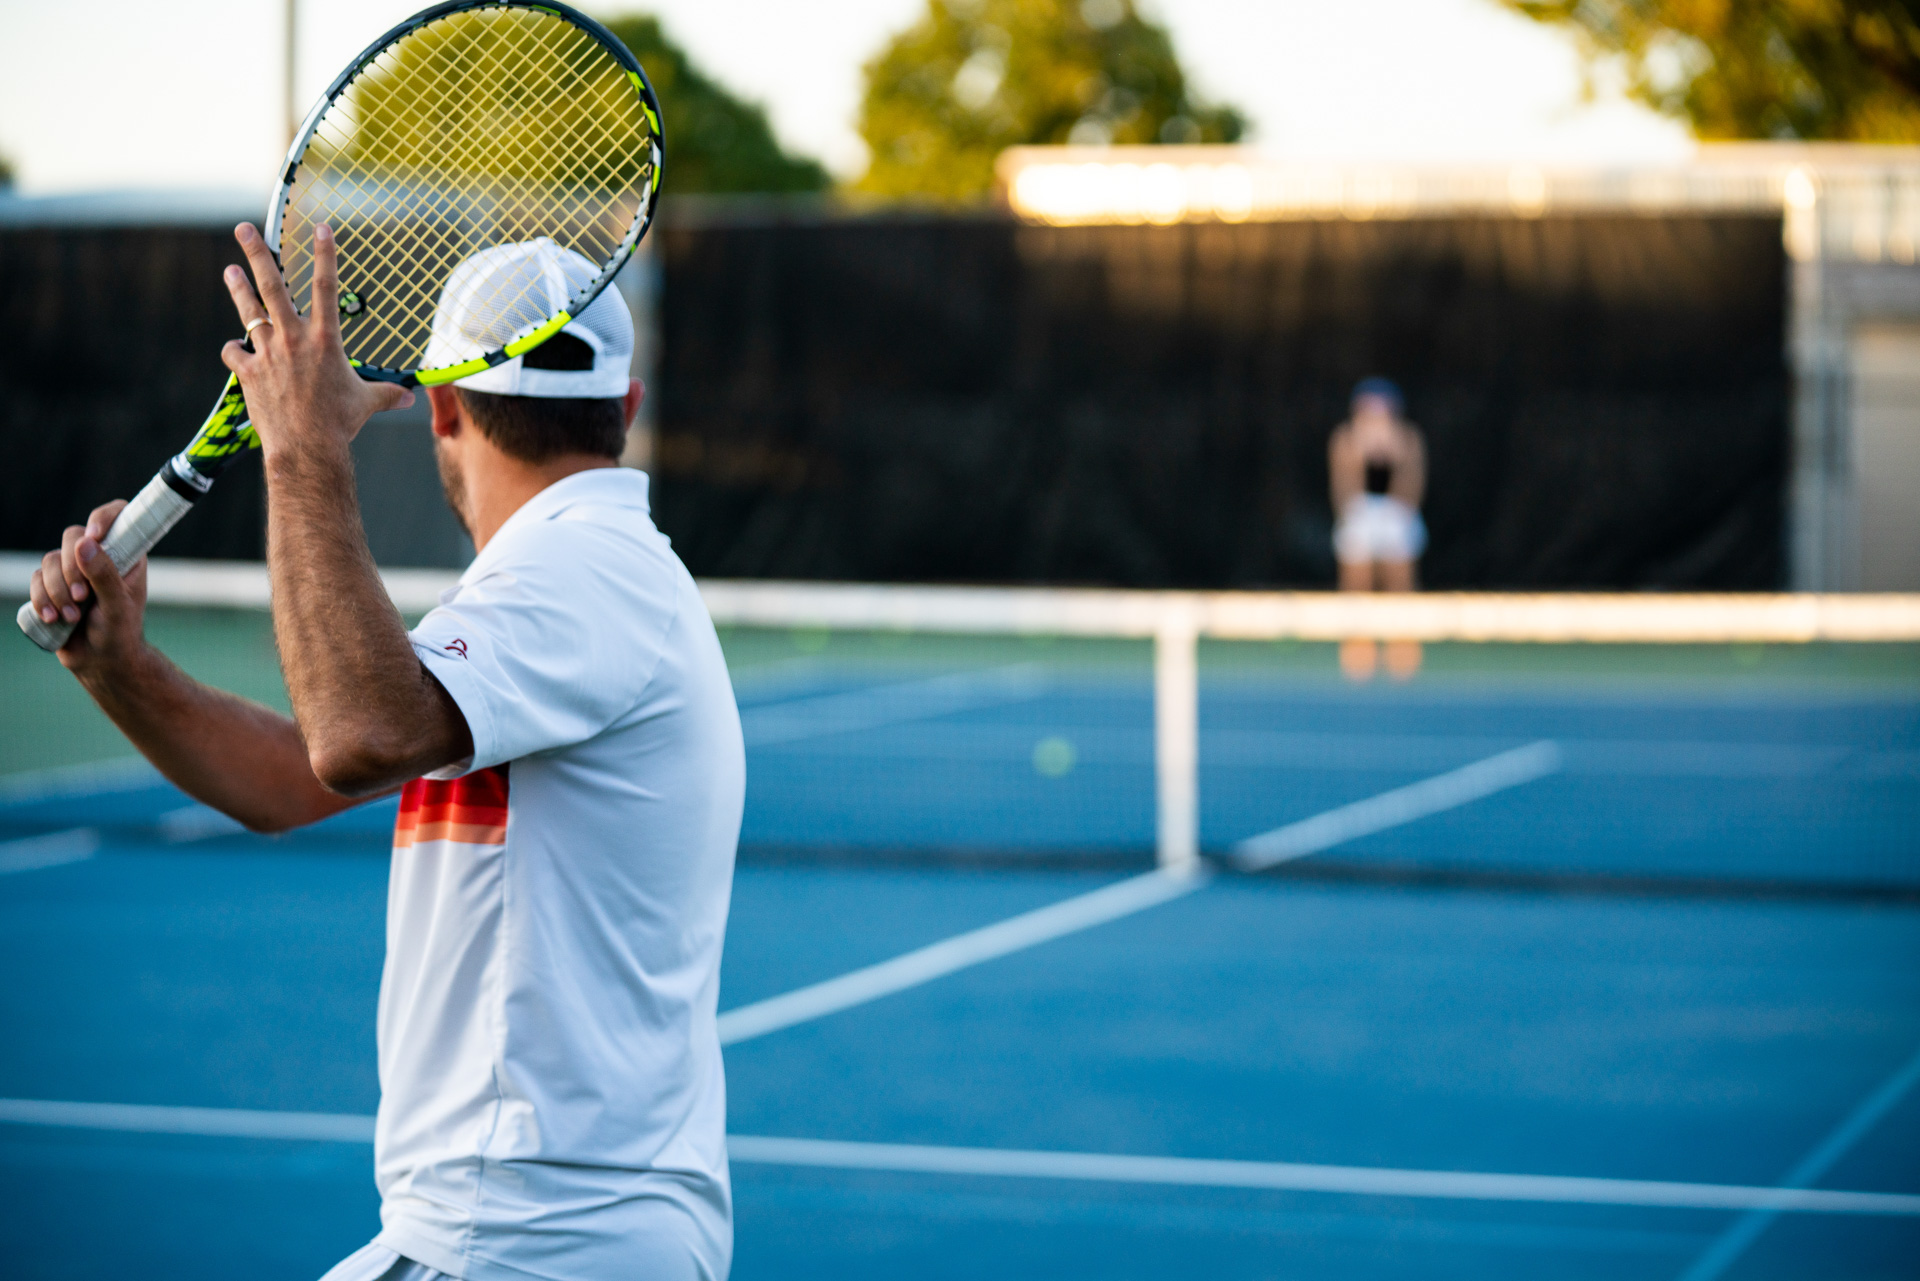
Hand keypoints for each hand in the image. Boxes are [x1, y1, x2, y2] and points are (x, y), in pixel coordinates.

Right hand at [28, 499, 150, 673]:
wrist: (100, 661)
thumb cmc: (119, 633)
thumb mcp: (118, 606)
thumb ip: (105, 576)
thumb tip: (85, 544)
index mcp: (126, 554)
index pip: (117, 516)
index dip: (103, 517)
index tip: (94, 535)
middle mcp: (99, 556)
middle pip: (72, 536)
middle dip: (71, 569)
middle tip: (82, 597)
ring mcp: (73, 569)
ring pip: (49, 559)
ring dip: (57, 590)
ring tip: (72, 617)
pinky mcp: (52, 585)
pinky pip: (36, 579)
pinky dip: (41, 598)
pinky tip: (53, 618)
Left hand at [220, 222, 412, 461]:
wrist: (306, 448)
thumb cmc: (339, 424)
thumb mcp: (367, 404)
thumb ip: (387, 395)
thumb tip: (410, 400)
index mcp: (325, 340)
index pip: (327, 287)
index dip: (325, 254)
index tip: (320, 226)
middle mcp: (293, 339)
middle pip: (273, 286)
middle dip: (258, 254)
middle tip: (244, 229)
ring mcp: (267, 354)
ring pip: (249, 311)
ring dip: (238, 288)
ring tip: (230, 269)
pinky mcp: (248, 373)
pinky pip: (234, 354)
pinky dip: (234, 350)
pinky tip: (235, 350)